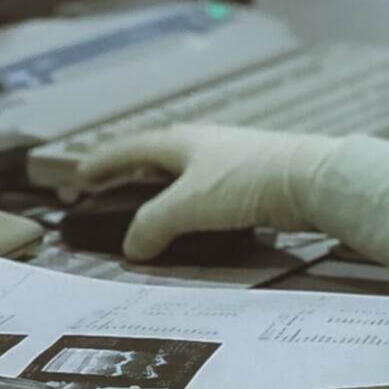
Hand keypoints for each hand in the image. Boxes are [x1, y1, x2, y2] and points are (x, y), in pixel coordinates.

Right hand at [77, 124, 339, 261]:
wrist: (309, 178)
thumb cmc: (245, 182)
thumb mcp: (189, 205)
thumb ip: (153, 224)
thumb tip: (131, 247)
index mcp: (182, 141)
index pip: (131, 148)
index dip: (104, 162)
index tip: (79, 175)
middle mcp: (202, 142)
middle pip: (156, 155)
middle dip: (131, 173)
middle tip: (109, 191)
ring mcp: (229, 157)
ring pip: (183, 171)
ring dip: (160, 189)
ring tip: (148, 210)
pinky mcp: (250, 177)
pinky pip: (205, 188)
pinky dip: (188, 201)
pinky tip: (194, 218)